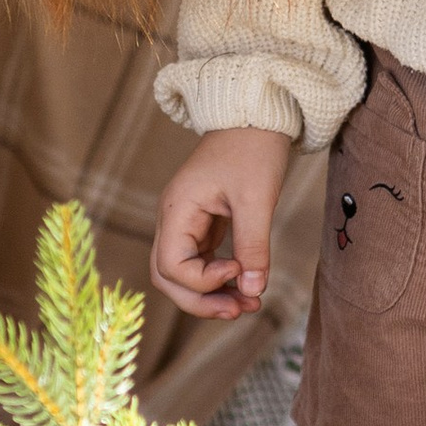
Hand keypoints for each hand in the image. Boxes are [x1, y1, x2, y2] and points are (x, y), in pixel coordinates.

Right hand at [151, 125, 294, 320]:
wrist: (257, 115)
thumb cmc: (253, 148)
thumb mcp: (257, 198)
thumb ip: (254, 245)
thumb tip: (253, 290)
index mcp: (177, 209)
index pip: (170, 265)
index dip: (202, 281)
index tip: (238, 269)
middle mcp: (174, 218)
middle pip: (168, 277)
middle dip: (201, 300)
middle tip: (241, 311)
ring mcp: (186, 222)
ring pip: (183, 274)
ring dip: (211, 295)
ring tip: (249, 305)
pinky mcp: (203, 223)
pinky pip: (200, 261)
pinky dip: (219, 278)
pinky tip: (245, 286)